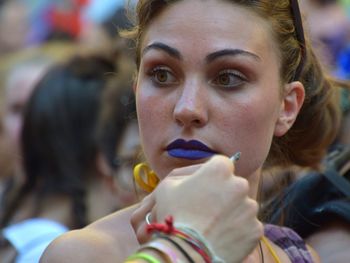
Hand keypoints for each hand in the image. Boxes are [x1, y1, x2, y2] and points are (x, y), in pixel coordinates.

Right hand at [132, 155, 262, 261]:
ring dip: (232, 212)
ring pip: (243, 206)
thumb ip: (186, 175)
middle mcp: (240, 184)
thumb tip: (199, 174)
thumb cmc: (174, 215)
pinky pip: (248, 226)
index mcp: (220, 169)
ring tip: (214, 225)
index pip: (222, 164)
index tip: (206, 187)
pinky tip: (223, 236)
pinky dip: (238, 230)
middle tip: (209, 208)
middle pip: (234, 185)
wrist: (185, 252)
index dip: (213, 175)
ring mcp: (250, 208)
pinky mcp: (256, 229)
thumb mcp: (168, 186)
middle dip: (224, 194)